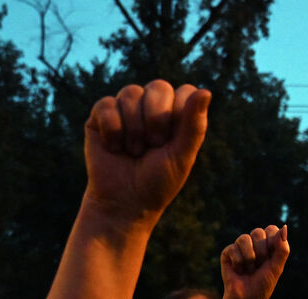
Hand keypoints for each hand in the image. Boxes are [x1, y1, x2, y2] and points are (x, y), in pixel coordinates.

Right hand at [83, 80, 210, 224]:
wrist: (124, 203)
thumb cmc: (158, 182)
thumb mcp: (182, 156)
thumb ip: (194, 125)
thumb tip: (206, 91)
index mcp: (177, 113)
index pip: (185, 91)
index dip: (179, 114)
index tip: (173, 141)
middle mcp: (152, 105)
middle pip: (159, 86)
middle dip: (157, 119)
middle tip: (153, 146)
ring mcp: (126, 108)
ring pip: (130, 92)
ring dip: (134, 128)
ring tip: (134, 151)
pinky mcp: (101, 115)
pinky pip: (106, 105)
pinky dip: (112, 130)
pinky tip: (115, 148)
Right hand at [221, 225, 289, 298]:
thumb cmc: (263, 284)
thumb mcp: (277, 267)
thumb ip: (283, 248)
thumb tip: (284, 227)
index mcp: (268, 244)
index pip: (271, 229)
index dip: (272, 243)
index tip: (271, 259)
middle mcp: (254, 243)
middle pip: (258, 232)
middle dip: (261, 252)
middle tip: (259, 266)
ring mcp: (240, 247)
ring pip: (244, 238)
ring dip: (249, 259)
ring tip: (249, 270)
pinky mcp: (227, 253)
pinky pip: (233, 248)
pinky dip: (238, 263)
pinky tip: (238, 271)